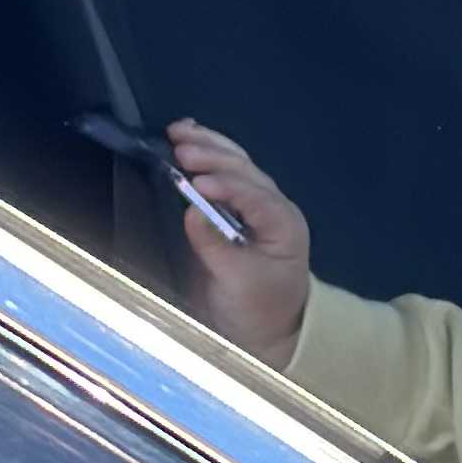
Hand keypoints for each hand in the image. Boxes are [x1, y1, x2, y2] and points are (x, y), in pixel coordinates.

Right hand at [168, 121, 311, 367]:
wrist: (270, 332)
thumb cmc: (258, 310)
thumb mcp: (237, 283)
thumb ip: (214, 247)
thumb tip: (191, 211)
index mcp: (283, 223)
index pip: (253, 195)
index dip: (224, 185)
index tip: (194, 182)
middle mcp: (275, 206)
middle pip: (245, 170)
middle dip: (212, 154)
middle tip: (178, 144)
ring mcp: (259, 205)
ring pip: (236, 165)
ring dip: (208, 146)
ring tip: (178, 130)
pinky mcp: (240, 210)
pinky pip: (226, 175)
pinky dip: (208, 156)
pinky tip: (190, 140)